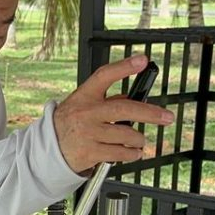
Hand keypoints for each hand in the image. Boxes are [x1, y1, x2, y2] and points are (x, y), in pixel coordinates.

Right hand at [52, 54, 173, 173]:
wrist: (48, 149)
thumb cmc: (69, 124)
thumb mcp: (82, 105)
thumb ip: (107, 100)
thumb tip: (133, 98)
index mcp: (85, 96)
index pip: (105, 76)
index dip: (124, 67)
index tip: (142, 61)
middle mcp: (86, 113)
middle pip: (123, 109)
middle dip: (150, 113)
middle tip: (166, 117)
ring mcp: (88, 133)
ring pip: (125, 135)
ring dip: (138, 139)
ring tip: (139, 141)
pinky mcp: (90, 153)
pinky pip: (120, 153)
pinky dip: (131, 154)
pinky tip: (132, 152)